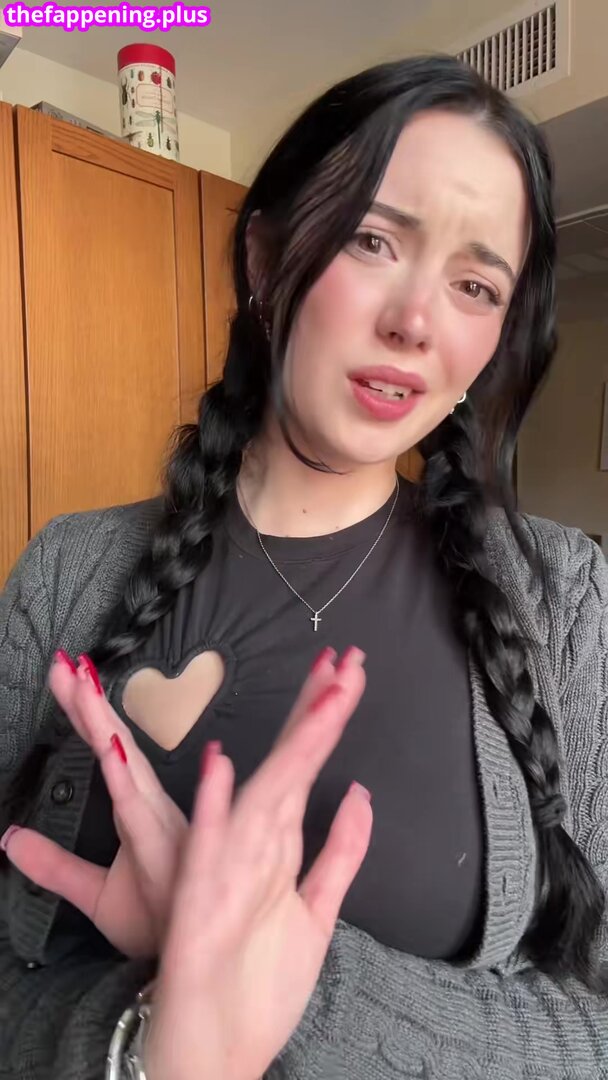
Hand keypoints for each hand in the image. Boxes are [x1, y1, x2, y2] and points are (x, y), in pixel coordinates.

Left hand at [2, 652, 187, 956]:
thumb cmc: (158, 921)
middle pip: (113, 743)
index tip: (64, 673)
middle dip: (87, 701)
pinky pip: (140, 806)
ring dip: (103, 721)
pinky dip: (129, 775)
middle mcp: (149, 805)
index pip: (106, 748)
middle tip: (64, 661)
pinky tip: (115, 748)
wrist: (192, 961)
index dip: (84, 711)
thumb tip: (8, 839)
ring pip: (123, 762)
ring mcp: (157, 821)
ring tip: (83, 684)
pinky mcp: (161, 847)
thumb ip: (53, 866)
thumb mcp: (93, 894)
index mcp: (138, 808)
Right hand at [145, 646, 372, 1079]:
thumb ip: (341, 851)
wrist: (211, 1047)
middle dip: (320, 709)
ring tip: (322, 697)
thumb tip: (360, 793)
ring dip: (292, 746)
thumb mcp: (316, 910)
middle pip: (292, 764)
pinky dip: (214, 812)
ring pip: (263, 795)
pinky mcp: (200, 907)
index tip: (352, 670)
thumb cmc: (256, 980)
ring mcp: (227, 870)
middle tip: (347, 658)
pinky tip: (221, 770)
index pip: (307, 764)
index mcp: (277, 840)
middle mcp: (253, 843)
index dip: (328, 717)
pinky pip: (207, 855)